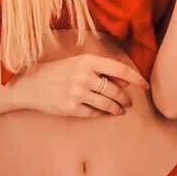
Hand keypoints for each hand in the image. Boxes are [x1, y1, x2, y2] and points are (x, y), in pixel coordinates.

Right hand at [11, 52, 149, 118]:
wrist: (31, 85)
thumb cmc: (58, 71)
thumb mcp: (79, 63)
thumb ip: (101, 69)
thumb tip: (125, 81)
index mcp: (88, 61)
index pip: (120, 70)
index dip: (137, 79)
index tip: (145, 86)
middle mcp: (84, 77)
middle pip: (115, 90)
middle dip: (125, 98)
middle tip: (129, 102)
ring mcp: (77, 93)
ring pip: (107, 104)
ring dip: (117, 108)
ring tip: (120, 109)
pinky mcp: (71, 108)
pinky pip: (94, 113)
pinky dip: (102, 114)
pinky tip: (105, 113)